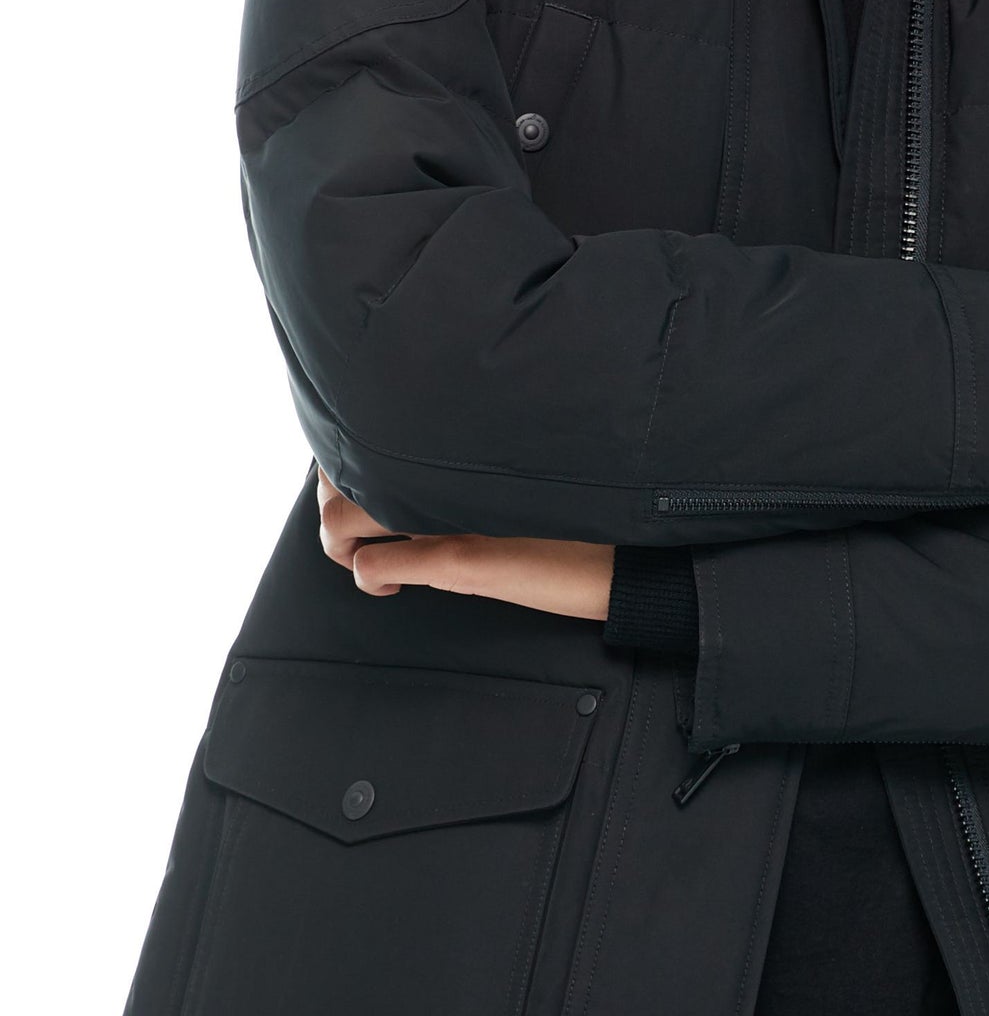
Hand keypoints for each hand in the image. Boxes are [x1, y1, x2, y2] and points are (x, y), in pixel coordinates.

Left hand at [316, 472, 613, 621]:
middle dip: (331, 498)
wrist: (630, 557)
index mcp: (460, 449)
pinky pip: (376, 563)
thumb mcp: (523, 483)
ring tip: (360, 552)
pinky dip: (368, 575)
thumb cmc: (588, 521)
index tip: (353, 471)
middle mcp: (447, 474)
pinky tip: (386, 584)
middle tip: (352, 522)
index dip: (348, 453)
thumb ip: (476, 474)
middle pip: (344, 471)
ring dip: (339, 540)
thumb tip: (440, 475)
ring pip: (343, 517)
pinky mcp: (461, 560)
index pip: (375, 432)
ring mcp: (449, 516)